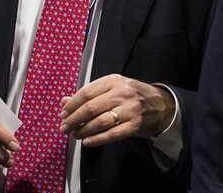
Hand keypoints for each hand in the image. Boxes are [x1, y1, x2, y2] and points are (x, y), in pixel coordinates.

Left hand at [58, 74, 174, 146]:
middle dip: (74, 119)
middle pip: (91, 108)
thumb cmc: (131, 96)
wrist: (160, 105)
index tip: (62, 114)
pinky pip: (112, 134)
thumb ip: (88, 94)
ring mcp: (129, 109)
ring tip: (75, 135)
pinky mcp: (135, 125)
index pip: (86, 93)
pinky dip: (97, 139)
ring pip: (100, 122)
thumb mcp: (112, 88)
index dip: (72, 105)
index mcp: (113, 81)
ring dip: (83, 130)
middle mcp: (121, 93)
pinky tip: (88, 142)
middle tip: (64, 127)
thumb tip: (64, 102)